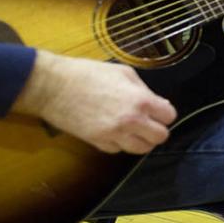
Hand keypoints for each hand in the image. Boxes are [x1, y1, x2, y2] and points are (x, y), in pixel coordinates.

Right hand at [13, 51, 176, 154]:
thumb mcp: (123, 72)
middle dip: (157, 129)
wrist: (54, 87)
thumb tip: (158, 103)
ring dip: (141, 139)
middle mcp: (131, 121)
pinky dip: (119, 143)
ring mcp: (115, 135)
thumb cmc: (87, 74)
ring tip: (133, 128)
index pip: (169, 116)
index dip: (164, 112)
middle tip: (148, 121)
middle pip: (160, 137)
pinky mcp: (99, 143)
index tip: (158, 109)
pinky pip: (119, 150)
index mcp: (140, 100)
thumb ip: (144, 90)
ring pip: (142, 149)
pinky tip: (114, 130)